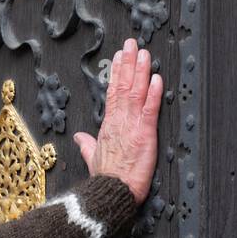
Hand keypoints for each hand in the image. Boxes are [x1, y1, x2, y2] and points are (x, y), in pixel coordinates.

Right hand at [73, 37, 163, 204]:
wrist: (110, 194)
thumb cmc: (104, 181)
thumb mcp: (92, 159)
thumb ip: (87, 145)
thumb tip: (79, 138)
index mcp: (108, 126)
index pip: (112, 93)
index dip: (116, 73)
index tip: (119, 57)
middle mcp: (119, 122)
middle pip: (123, 86)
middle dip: (128, 63)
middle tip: (132, 42)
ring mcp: (131, 126)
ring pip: (136, 92)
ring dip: (140, 71)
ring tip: (144, 52)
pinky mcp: (144, 134)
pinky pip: (150, 110)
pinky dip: (154, 94)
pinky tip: (157, 78)